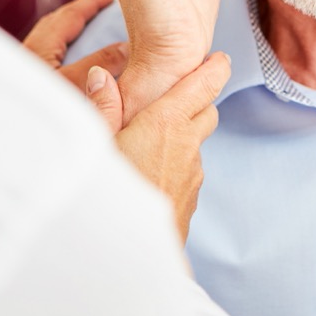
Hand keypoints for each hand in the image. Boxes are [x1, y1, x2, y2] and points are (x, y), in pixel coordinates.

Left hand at [23, 0, 129, 131]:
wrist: (3, 138)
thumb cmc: (38, 113)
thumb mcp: (76, 85)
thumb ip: (101, 63)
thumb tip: (126, 45)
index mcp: (38, 48)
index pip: (69, 15)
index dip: (92, 3)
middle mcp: (27, 55)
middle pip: (55, 23)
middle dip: (80, 13)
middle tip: (103, 9)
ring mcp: (23, 71)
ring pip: (50, 42)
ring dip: (71, 33)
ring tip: (93, 35)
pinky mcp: (23, 86)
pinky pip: (47, 58)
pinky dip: (64, 52)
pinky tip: (74, 67)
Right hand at [110, 51, 231, 242]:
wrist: (129, 258)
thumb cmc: (108, 197)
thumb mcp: (96, 145)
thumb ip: (102, 108)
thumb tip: (103, 76)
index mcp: (166, 124)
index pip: (202, 85)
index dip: (214, 68)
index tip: (219, 57)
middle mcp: (187, 146)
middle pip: (206, 111)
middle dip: (197, 99)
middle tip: (178, 92)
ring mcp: (193, 175)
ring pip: (197, 143)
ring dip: (184, 134)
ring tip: (154, 135)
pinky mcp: (191, 199)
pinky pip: (189, 171)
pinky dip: (176, 162)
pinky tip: (150, 171)